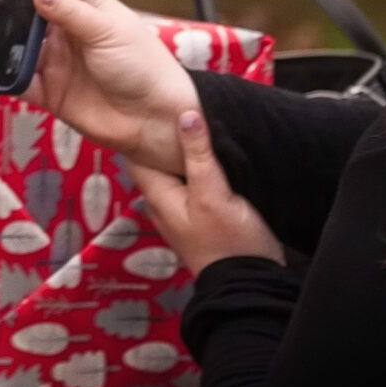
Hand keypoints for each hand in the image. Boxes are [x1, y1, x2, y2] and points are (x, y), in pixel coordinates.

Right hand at [0, 0, 199, 174]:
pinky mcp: (49, 92)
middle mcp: (67, 30)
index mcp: (88, 6)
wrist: (157, 123)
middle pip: (26, 10)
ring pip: (13, 45)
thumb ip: (71, 13)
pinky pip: (15, 80)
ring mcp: (55, 61)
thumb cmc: (146, 68)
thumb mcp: (109, 32)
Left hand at [129, 107, 283, 271]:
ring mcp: (181, 210)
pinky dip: (195, 167)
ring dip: (181, 152)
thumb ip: (199, 156)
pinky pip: (190, 183)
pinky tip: (211, 156)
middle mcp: (162, 201)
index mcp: (156, 194)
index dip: (141, 127)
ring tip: (194, 124)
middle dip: (162, 136)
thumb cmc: (230, 244)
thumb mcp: (214, 194)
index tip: (149, 101)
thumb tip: (186, 115)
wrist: (249, 285)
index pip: (136, 152)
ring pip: (174, 171)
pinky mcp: (201, 215)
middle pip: (155, 160)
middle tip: (174, 105)